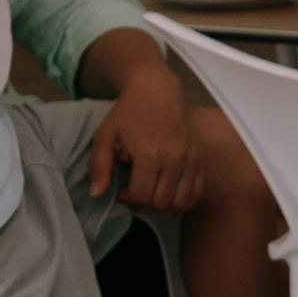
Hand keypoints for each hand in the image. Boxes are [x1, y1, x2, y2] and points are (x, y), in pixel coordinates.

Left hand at [88, 69, 205, 207]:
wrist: (157, 90)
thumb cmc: (127, 113)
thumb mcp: (104, 136)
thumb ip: (99, 166)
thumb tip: (97, 194)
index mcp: (150, 154)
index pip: (141, 195)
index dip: (126, 198)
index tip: (119, 189)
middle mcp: (175, 159)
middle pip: (161, 202)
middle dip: (142, 203)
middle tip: (132, 192)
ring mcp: (192, 160)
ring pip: (180, 202)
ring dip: (162, 206)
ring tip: (148, 193)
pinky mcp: (201, 158)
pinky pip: (196, 193)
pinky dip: (181, 200)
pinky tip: (166, 192)